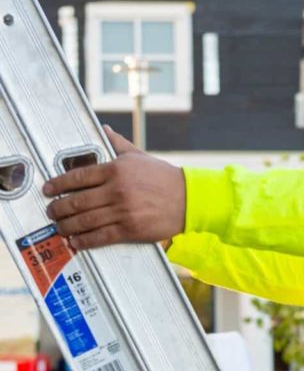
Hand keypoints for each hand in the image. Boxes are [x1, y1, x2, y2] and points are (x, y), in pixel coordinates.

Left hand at [44, 127, 185, 249]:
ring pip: (84, 221)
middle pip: (76, 201)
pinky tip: (76, 241)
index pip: (78, 177)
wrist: (189, 199)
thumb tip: (103, 130)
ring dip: (67, 226)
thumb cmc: (164, 178)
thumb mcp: (140, 156)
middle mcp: (117, 189)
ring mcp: (123, 210)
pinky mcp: (130, 229)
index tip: (47, 190)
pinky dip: (84, 240)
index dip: (57, 184)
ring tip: (60, 227)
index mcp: (117, 169)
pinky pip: (99, 236)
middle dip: (58, 208)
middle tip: (51, 211)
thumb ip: (118, 144)